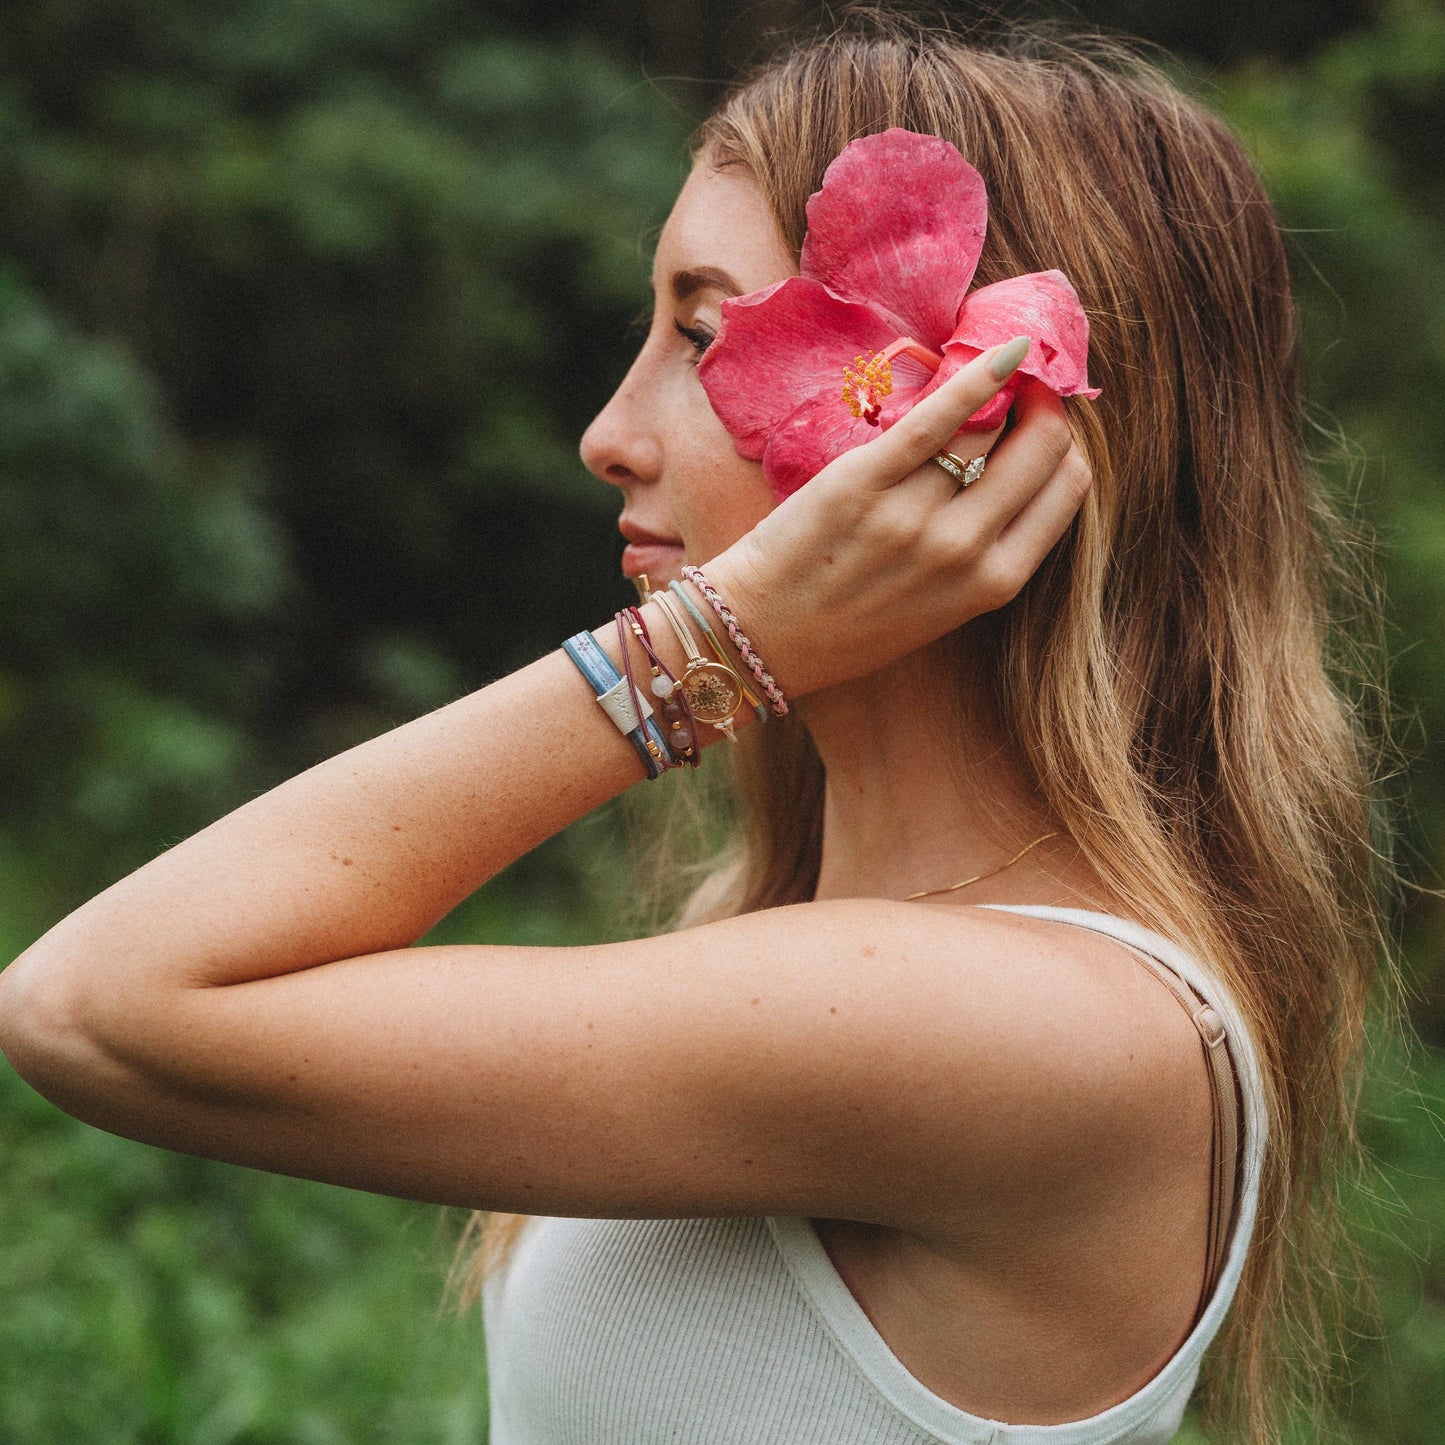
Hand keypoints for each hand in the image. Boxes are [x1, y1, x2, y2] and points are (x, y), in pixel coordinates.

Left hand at [704, 345, 1091, 698]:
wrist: (763, 635)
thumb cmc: (851, 626)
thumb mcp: (942, 608)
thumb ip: (986, 552)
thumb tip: (1019, 467)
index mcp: (994, 583)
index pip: (1068, 486)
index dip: (1065, 444)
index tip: (1045, 422)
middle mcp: (963, 549)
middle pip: (1042, 448)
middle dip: (1044, 409)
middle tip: (1026, 389)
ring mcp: (914, 514)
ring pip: (989, 426)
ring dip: (1001, 392)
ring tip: (994, 378)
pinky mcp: (864, 480)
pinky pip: (937, 416)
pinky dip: (976, 377)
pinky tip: (1001, 352)